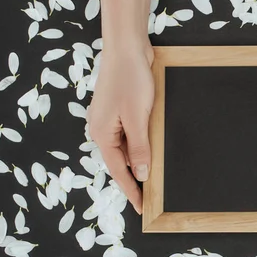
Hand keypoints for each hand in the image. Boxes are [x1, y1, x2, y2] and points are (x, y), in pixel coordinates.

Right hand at [87, 40, 154, 213]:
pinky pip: (130, 134)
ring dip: (139, 160)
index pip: (117, 170)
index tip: (140, 207)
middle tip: (151, 196)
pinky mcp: (121, 110)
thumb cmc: (130, 80)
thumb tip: (140, 172)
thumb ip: (138, 147)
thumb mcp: (137, 118)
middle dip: (135, 178)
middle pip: (120, 161)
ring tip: (154, 178)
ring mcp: (111, 119)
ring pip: (126, 148)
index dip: (130, 190)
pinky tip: (152, 150)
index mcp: (102, 134)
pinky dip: (140, 144)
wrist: (128, 49)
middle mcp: (103, 129)